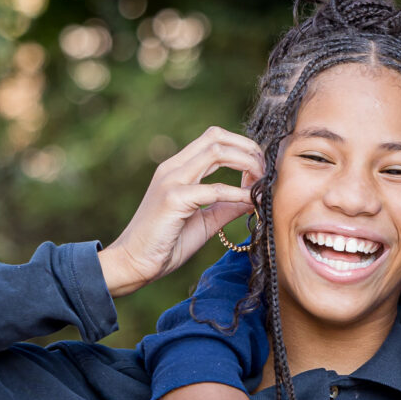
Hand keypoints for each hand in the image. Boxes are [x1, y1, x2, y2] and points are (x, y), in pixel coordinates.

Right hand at [94, 127, 262, 296]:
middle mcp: (173, 167)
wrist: (134, 262)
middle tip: (266, 171)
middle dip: (247, 149)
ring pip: (216, 151)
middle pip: (217, 137)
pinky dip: (237, 193)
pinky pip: (213, 189)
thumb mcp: (205, 221)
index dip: (242, 147)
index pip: (214, 139)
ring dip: (245, 163)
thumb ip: (227, 206)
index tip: (260, 169)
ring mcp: (171, 180)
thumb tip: (254, 197)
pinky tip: (250, 203)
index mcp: (178, 168)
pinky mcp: (173, 199)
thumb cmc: (167, 243)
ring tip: (261, 182)